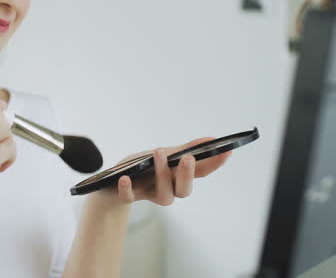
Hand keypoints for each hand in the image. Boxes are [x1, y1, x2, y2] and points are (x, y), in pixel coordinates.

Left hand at [93, 137, 230, 207]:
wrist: (108, 185)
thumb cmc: (140, 168)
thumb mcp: (161, 155)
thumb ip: (184, 149)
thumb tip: (210, 139)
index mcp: (176, 176)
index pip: (200, 172)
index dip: (215, 163)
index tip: (227, 151)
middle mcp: (166, 188)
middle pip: (184, 190)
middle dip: (187, 174)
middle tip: (188, 158)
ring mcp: (147, 194)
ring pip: (164, 195)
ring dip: (161, 174)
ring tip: (156, 153)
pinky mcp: (127, 196)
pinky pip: (130, 197)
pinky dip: (127, 188)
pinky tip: (125, 178)